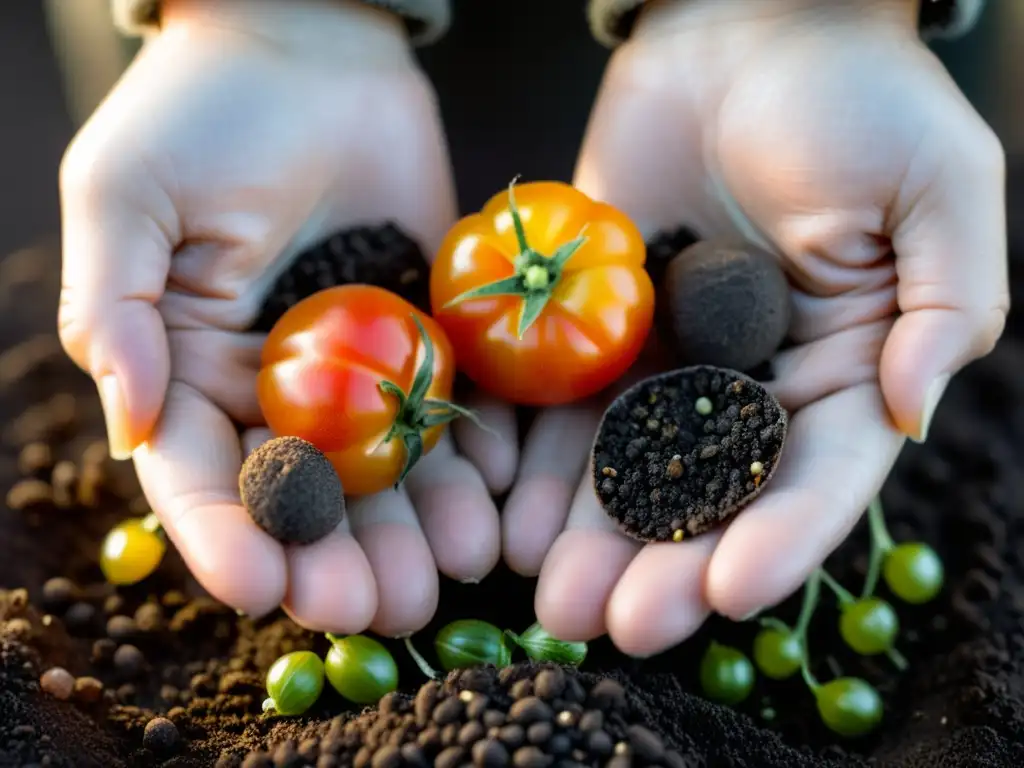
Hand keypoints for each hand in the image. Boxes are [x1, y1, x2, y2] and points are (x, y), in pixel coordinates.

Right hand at [58, 0, 500, 634]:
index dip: (224, 537)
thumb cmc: (203, 109)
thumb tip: (120, 420)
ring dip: (409, 531)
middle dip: (331, 557)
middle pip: (302, 497)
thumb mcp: (127, 195)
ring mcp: (358, 372)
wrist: (314, 48)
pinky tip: (490, 503)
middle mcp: (274, 389)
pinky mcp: (428, 340)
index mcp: (190, 369)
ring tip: (443, 577)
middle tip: (369, 607)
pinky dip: (470, 459)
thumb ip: (113, 308)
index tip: (257, 589)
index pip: (198, 473)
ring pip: (383, 473)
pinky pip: (450, 412)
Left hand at [505, 0, 1007, 655]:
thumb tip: (914, 409)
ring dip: (591, 539)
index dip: (781, 539)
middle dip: (668, 564)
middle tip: (620, 626)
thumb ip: (946, 305)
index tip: (731, 592)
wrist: (742, 27)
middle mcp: (754, 382)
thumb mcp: (939, 187)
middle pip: (711, 495)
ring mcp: (667, 360)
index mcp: (847, 367)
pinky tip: (507, 516)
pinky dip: (536, 461)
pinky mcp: (597, 327)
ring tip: (555, 601)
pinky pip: (563, 404)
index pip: (820, 476)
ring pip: (626, 468)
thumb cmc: (858, 94)